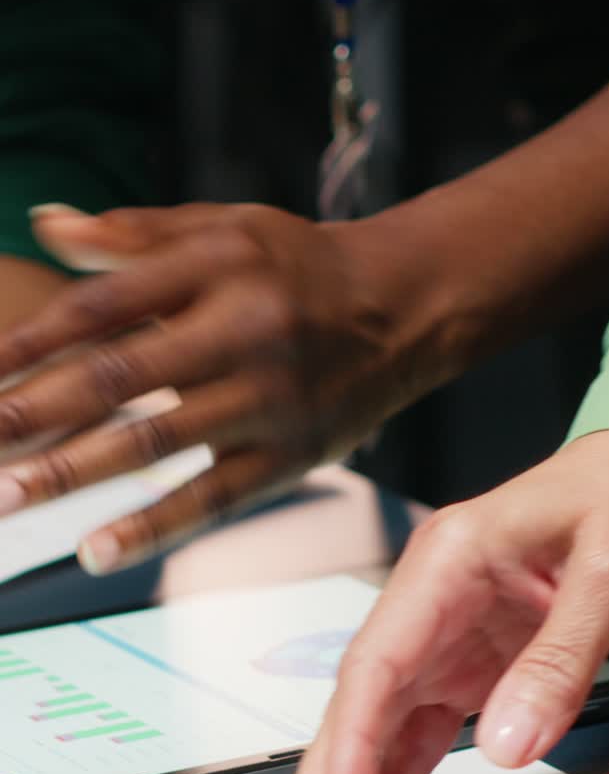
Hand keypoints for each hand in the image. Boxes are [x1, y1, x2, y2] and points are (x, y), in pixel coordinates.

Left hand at [0, 201, 443, 572]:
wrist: (403, 308)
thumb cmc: (299, 266)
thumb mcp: (223, 228)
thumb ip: (133, 234)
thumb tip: (48, 224)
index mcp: (213, 266)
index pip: (102, 308)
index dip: (30, 343)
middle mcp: (240, 329)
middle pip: (118, 376)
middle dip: (34, 415)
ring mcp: (266, 399)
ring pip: (156, 442)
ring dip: (72, 473)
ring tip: (7, 499)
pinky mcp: (290, 455)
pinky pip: (214, 498)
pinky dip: (154, 526)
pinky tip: (97, 549)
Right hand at [256, 431, 608, 773]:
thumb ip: (560, 661)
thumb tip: (508, 745)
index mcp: (449, 560)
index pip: (378, 663)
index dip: (351, 746)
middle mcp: (430, 599)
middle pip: (357, 702)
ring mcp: (442, 635)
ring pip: (375, 726)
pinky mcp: (465, 664)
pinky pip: (418, 732)